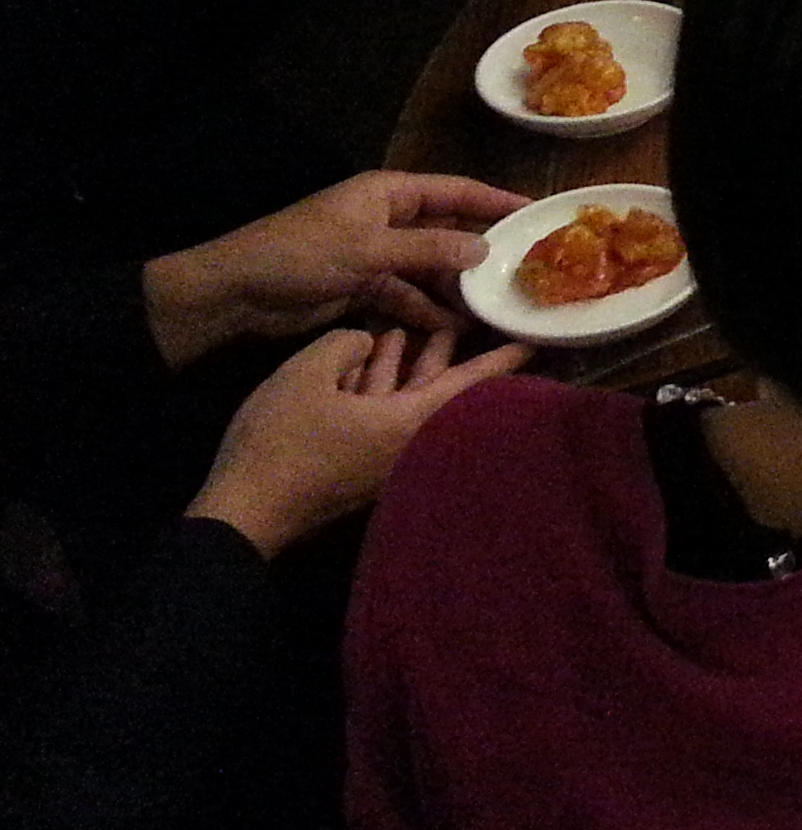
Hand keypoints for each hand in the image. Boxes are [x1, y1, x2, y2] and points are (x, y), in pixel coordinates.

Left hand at [142, 171, 526, 370]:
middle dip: (480, 252)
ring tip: (494, 308)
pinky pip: (407, 296)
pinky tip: (453, 329)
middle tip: (524, 271)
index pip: (455, 191)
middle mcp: (386, 219)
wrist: (235, 295)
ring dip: (455, 288)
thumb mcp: (368, 249)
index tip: (537, 212)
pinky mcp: (362, 288)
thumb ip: (429, 248)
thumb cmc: (300, 255)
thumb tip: (484, 247)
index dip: (495, 200)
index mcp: (388, 194)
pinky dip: (426, 311)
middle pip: (446, 231)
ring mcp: (374, 255)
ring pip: (429, 268)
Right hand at [184, 325, 529, 559]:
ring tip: (409, 324)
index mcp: (406, 422)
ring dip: (404, 362)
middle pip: (435, 387)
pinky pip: (376, 413)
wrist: (241, 514)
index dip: (500, 359)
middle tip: (461, 314)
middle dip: (443, 349)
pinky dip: (375, 384)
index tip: (534, 341)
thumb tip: (362, 342)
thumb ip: (344, 344)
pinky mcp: (352, 462)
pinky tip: (367, 356)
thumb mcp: (306, 374)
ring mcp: (377, 456)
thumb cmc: (280, 442)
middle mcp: (404, 443)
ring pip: (402, 398)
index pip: (467, 383)